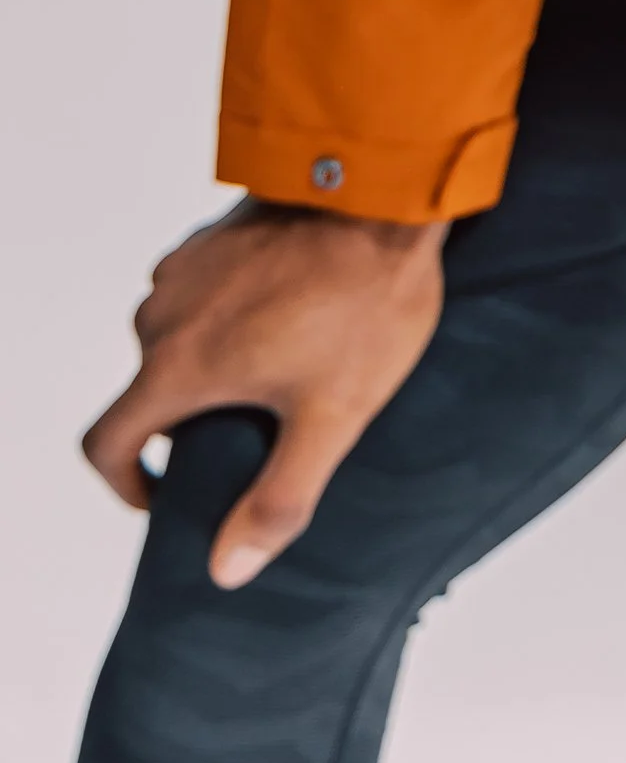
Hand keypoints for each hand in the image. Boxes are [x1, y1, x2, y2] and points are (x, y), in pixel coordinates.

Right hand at [83, 199, 447, 588]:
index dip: (126, 483)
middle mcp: (160, 315)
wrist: (383, 193)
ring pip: (174, 340)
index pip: (106, 444)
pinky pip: (199, 296)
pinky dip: (224, 320)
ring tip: (281, 374)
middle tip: (255, 433)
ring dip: (208, 366)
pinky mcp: (211, 238)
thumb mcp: (332, 416)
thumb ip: (279, 497)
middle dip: (187, 423)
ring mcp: (183, 269)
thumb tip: (228, 569)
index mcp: (174, 367)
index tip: (164, 497)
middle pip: (147, 392)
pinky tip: (288, 319)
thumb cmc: (363, 303)